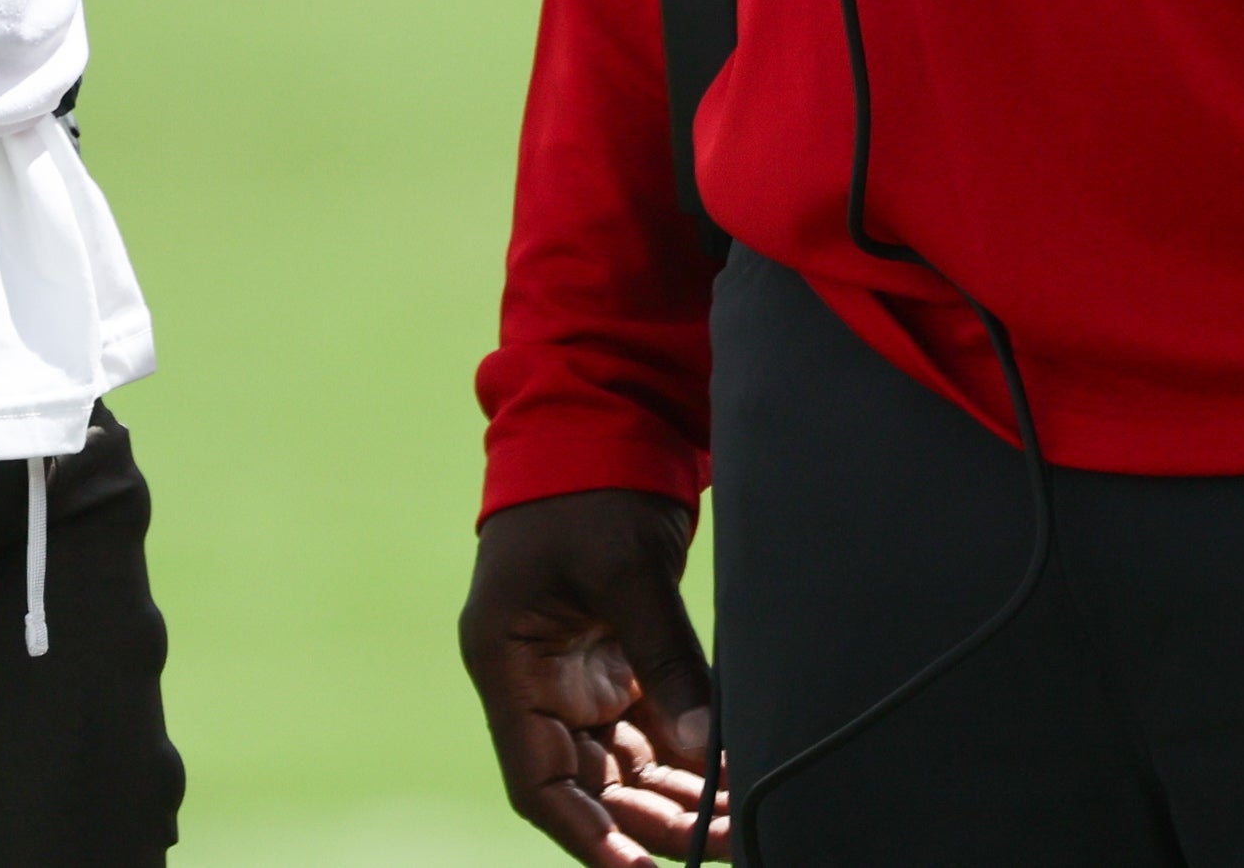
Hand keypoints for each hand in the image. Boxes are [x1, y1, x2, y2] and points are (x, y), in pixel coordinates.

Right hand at [464, 489, 729, 864]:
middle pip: (590, 784)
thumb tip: (708, 747)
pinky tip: (732, 780)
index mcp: (505, 662)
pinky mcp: (617, 660)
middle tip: (721, 845)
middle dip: (652, 822)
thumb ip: (665, 661)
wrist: (602, 419)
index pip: (536, 780)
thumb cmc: (589, 489)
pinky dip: (689, 758)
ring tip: (738, 828)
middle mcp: (535, 681)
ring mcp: (577, 674)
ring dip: (677, 799)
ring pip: (627, 765)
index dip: (584, 834)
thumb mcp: (624, 572)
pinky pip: (654, 729)